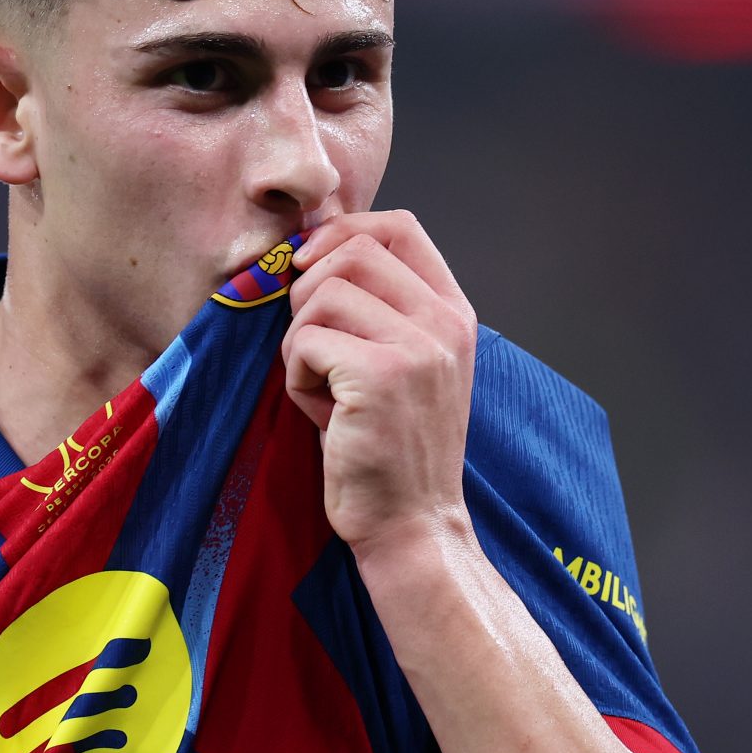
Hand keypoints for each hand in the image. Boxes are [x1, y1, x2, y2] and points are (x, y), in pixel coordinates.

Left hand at [283, 211, 478, 552]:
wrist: (412, 524)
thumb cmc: (389, 447)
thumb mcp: (399, 363)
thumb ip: (373, 308)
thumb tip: (306, 251)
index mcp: (453, 312)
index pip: (400, 228)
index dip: (343, 231)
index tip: (309, 265)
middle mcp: (445, 322)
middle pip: (351, 252)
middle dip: (307, 293)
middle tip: (311, 347)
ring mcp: (418, 347)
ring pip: (320, 294)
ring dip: (300, 340)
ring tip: (322, 387)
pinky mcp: (381, 376)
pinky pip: (306, 341)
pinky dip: (298, 376)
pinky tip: (323, 413)